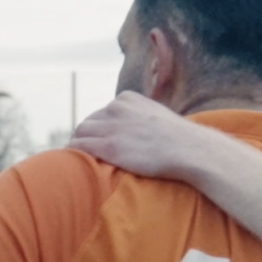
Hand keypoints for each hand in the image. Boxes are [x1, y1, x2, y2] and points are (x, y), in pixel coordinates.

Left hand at [67, 91, 219, 182]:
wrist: (187, 149)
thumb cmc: (179, 139)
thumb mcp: (158, 117)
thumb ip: (143, 118)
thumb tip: (140, 130)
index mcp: (127, 99)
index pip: (104, 111)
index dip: (101, 127)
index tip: (102, 139)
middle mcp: (116, 108)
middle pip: (89, 121)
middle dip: (88, 135)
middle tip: (87, 151)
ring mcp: (111, 126)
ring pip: (81, 132)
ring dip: (78, 143)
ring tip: (77, 158)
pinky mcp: (107, 146)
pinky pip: (79, 146)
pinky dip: (74, 153)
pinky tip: (74, 162)